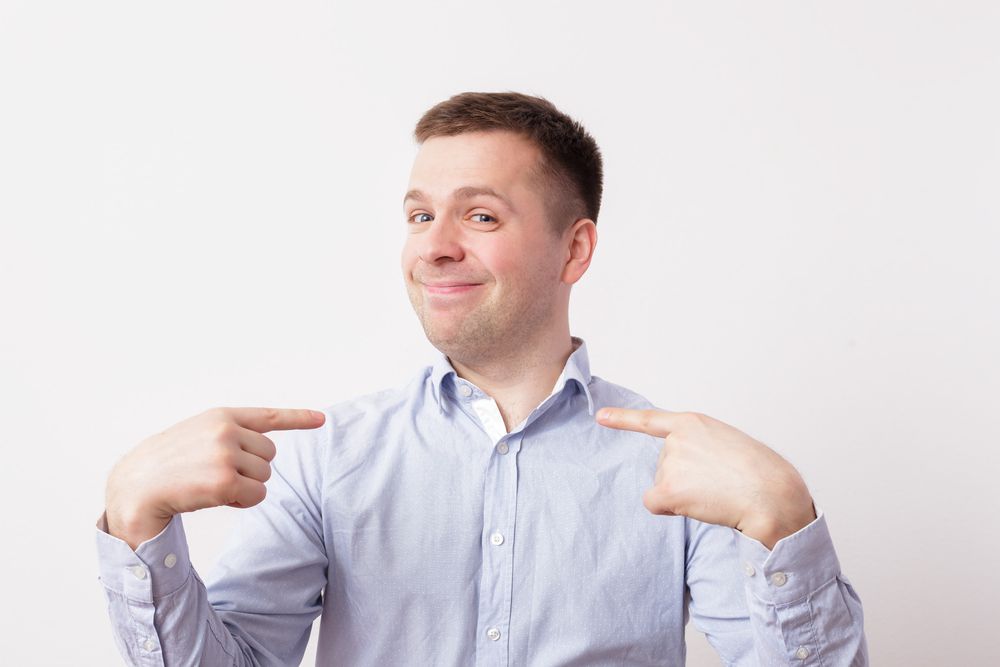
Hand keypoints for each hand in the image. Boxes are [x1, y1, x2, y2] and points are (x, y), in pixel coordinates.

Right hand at [105, 406, 325, 548]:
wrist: (135, 487)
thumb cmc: (167, 465)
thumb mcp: (198, 435)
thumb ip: (230, 434)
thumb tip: (265, 451)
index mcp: (221, 416)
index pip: (268, 416)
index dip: (299, 418)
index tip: (322, 419)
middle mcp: (226, 430)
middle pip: (270, 454)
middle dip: (252, 469)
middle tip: (218, 474)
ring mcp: (226, 454)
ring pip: (265, 475)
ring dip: (246, 487)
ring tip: (211, 485)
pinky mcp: (225, 481)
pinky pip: (257, 495)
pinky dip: (243, 501)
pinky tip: (215, 498)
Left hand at [597, 408, 815, 548]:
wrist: (772, 494)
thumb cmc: (762, 473)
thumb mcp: (729, 444)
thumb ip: (701, 448)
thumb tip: (685, 475)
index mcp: (693, 423)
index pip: (650, 420)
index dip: (622, 419)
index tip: (600, 417)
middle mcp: (676, 440)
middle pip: (664, 467)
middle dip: (687, 479)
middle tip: (719, 482)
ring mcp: (671, 462)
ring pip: (664, 487)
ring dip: (685, 495)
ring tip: (717, 491)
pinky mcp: (667, 488)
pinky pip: (655, 503)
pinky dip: (670, 509)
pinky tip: (697, 505)